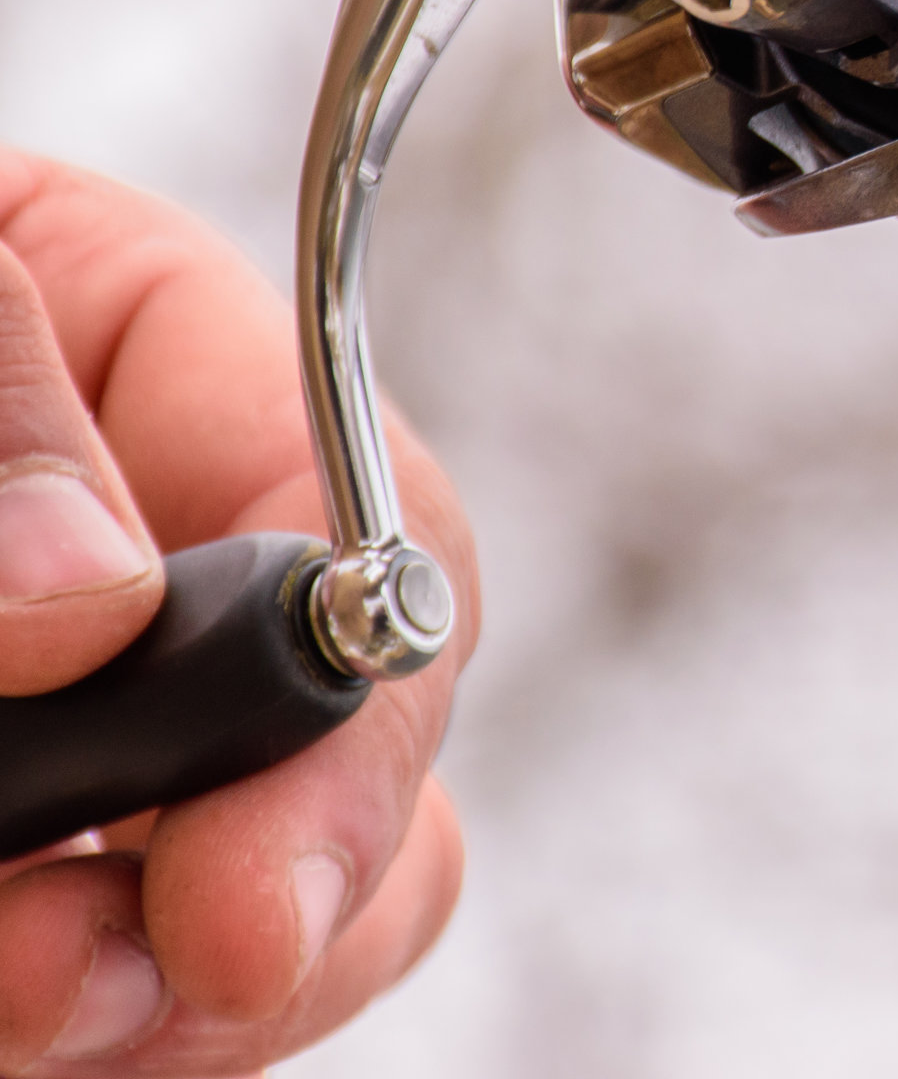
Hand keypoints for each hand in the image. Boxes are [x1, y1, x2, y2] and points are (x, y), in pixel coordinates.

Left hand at [0, 153, 472, 1075]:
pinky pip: (130, 994)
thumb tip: (84, 607)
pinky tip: (4, 1004)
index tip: (241, 914)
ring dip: (153, 1010)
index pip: (385, 541)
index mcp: (162, 361)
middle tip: (70, 999)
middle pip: (367, 772)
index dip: (353, 735)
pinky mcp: (33, 858)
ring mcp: (94, 737)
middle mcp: (164, 558)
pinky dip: (81, 1034)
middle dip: (268, 914)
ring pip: (257, 920)